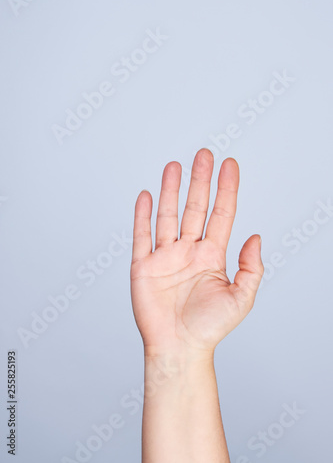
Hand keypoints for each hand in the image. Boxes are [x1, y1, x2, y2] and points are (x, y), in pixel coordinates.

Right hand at [130, 149, 263, 356]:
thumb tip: (255, 237)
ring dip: (171, 190)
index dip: (226, 189)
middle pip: (195, 207)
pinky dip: (143, 215)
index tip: (230, 165)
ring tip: (175, 166)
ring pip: (169, 216)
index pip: (221, 214)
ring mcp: (165, 257)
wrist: (179, 348)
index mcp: (212, 256)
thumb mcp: (241, 298)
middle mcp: (189, 251)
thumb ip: (251, 267)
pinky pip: (143, 235)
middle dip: (200, 181)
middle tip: (204, 154)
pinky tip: (147, 196)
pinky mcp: (144, 266)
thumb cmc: (209, 328)